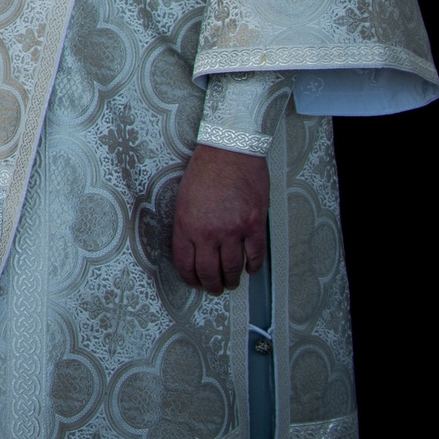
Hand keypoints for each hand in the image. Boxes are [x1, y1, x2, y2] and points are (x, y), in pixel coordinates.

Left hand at [170, 144, 267, 291]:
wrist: (230, 150)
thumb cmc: (206, 169)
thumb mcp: (184, 199)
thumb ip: (188, 225)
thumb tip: (194, 248)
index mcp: (186, 224)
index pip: (184, 263)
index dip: (190, 277)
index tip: (194, 282)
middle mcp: (208, 231)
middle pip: (209, 272)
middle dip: (211, 285)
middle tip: (214, 288)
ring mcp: (232, 230)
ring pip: (232, 268)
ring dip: (232, 280)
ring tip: (231, 282)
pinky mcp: (254, 225)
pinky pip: (255, 255)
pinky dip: (253, 266)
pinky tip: (250, 269)